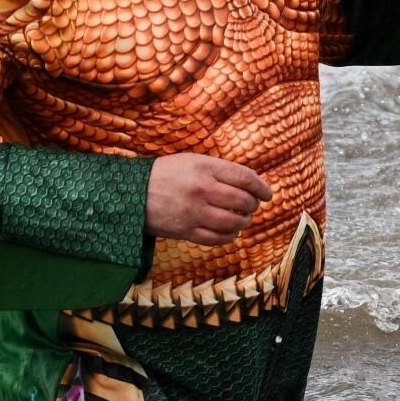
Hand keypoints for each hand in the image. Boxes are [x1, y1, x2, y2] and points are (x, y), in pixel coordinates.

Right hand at [146, 153, 273, 246]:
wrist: (132, 193)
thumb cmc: (165, 174)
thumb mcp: (192, 161)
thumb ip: (219, 170)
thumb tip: (249, 183)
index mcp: (205, 168)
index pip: (245, 177)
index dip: (262, 187)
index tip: (267, 193)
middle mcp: (202, 190)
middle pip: (243, 201)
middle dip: (253, 205)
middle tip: (253, 206)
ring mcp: (195, 212)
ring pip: (233, 222)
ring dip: (243, 222)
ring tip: (242, 219)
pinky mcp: (186, 231)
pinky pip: (217, 239)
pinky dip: (229, 237)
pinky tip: (230, 232)